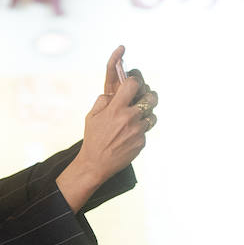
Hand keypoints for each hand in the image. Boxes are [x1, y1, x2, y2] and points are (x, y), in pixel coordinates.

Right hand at [56, 46, 157, 211]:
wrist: (96, 163)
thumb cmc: (93, 138)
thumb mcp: (91, 116)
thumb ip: (103, 101)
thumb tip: (115, 93)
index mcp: (115, 109)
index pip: (133, 84)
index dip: (135, 81)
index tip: (134, 84)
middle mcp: (128, 118)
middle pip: (152, 98)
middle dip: (149, 96)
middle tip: (144, 98)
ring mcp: (137, 131)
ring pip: (152, 115)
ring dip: (146, 115)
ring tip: (136, 118)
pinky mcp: (142, 142)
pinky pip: (146, 130)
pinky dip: (140, 130)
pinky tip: (129, 135)